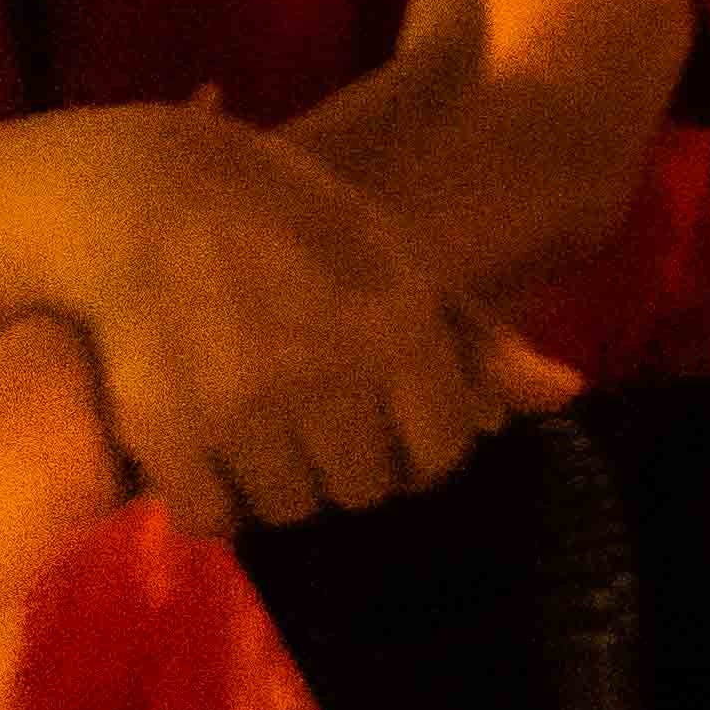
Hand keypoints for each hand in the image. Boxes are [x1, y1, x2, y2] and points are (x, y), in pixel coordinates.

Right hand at [36, 103, 505, 537]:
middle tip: (308, 399)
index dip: (416, 437)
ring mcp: (246, 411)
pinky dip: (212, 492)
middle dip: (346, 454)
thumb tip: (567, 394)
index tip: (380, 405)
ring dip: (278, 475)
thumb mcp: (392, 258)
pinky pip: (215, 517)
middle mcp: (330, 375)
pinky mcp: (170, 435)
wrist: (142, 193)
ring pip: (291, 508)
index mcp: (398, 325)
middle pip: (365, 488)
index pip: (441, 452)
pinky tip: (204, 435)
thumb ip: (477, 338)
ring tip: (253, 409)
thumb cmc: (285, 221)